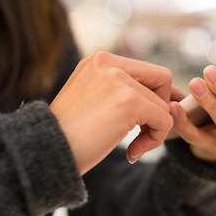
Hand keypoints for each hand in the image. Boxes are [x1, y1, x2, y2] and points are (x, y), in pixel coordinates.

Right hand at [50, 52, 173, 173]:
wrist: (44, 155)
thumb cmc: (70, 137)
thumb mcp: (96, 102)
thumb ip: (127, 93)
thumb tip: (171, 99)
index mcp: (100, 60)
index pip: (150, 71)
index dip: (154, 98)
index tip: (141, 123)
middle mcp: (108, 63)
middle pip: (163, 80)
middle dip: (160, 108)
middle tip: (141, 133)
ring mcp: (119, 79)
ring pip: (164, 104)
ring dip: (155, 130)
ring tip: (133, 147)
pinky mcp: (129, 100)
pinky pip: (164, 120)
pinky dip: (155, 140)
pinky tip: (132, 153)